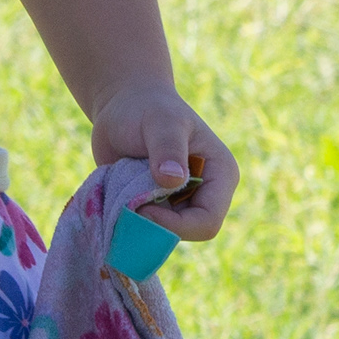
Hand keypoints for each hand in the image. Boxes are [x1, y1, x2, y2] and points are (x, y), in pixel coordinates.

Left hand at [90, 80, 237, 240]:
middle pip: (186, 233)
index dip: (176, 224)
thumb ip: (167, 148)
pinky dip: (129, 218)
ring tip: (122, 188)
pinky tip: (118, 193)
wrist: (122, 104)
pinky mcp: (160, 207)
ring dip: (139, 220)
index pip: (208, 221)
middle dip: (155, 224)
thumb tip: (173, 181)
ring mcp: (182, 202)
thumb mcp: (159, 121)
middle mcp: (206, 194)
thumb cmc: (146, 107)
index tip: (142, 207)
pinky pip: (146, 227)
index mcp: (220, 175)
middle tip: (126, 202)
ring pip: (163, 233)